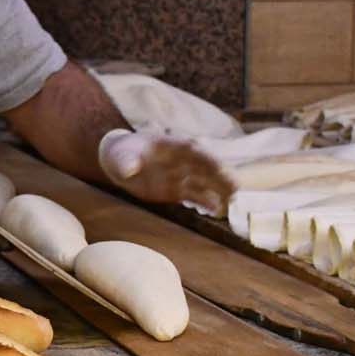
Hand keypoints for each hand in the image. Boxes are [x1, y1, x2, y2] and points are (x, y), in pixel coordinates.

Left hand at [97, 129, 233, 215]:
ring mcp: (182, 175)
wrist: (119, 164)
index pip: (194, 150)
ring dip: (218, 190)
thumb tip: (129, 169)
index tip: (218, 167)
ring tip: (232, 201)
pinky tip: (216, 210)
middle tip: (235, 188)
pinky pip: (195, 196)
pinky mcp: (178, 190)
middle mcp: (182, 159)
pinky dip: (205, 202)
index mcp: (172, 145)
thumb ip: (126, 161)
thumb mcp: (121, 155)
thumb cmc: (122, 152)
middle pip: (205, 166)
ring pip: (204, 182)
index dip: (206, 158)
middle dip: (220, 176)